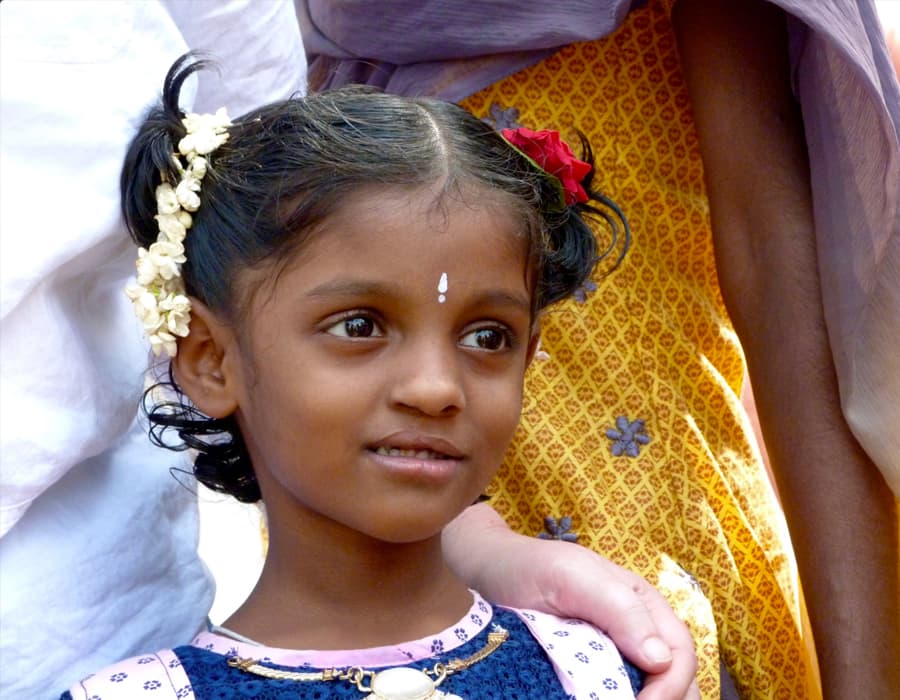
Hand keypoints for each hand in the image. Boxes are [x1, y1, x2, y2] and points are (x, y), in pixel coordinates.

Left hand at [443, 503, 698, 699]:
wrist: (488, 574)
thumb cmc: (530, 567)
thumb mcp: (572, 577)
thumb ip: (618, 608)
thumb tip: (661, 658)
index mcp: (644, 604)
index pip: (680, 653)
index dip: (670, 686)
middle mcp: (639, 632)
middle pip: (678, 680)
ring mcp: (615, 656)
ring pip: (653, 691)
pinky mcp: (591, 674)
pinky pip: (617, 691)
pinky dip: (618, 698)